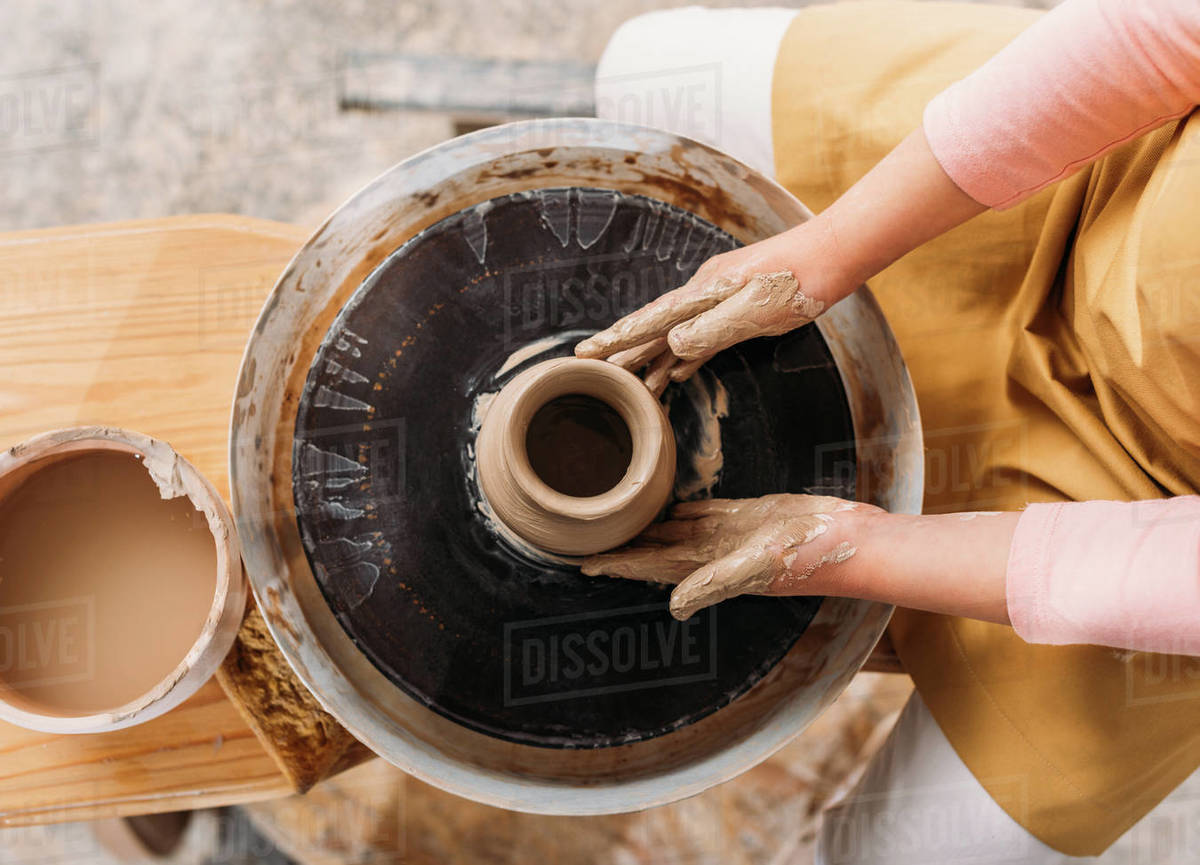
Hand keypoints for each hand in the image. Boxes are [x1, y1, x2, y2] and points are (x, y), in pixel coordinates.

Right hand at [575, 223, 850, 393]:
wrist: (833, 254)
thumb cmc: (798, 281)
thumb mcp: (754, 311)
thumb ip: (711, 330)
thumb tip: (671, 347)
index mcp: (702, 293)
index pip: (650, 321)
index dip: (618, 339)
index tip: (587, 352)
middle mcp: (703, 292)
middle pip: (655, 325)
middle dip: (624, 347)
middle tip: (592, 364)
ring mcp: (719, 297)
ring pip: (677, 332)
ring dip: (654, 357)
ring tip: (634, 382)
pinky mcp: (737, 305)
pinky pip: (702, 334)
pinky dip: (686, 353)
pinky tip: (677, 369)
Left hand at [580, 494, 878, 619]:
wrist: (846, 540)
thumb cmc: (805, 555)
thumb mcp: (754, 567)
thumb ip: (713, 584)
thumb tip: (673, 607)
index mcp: (705, 567)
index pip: (649, 566)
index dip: (617, 565)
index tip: (581, 564)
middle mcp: (710, 554)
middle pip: (652, 551)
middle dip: (622, 548)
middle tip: (585, 537)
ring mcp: (727, 537)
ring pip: (674, 532)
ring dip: (646, 530)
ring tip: (616, 522)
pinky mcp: (745, 517)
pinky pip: (704, 515)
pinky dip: (681, 512)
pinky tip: (666, 507)